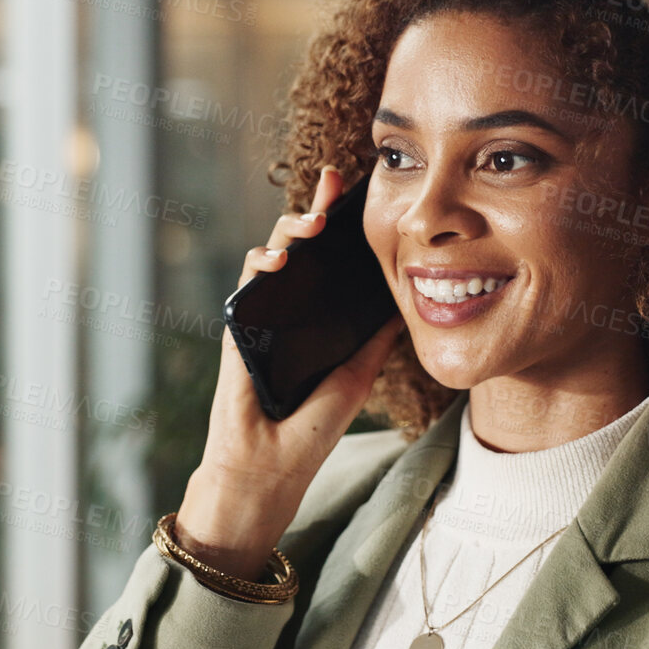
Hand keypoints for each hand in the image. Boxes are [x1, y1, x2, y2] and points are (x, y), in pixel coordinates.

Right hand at [174, 165, 405, 581]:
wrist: (271, 465)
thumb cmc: (312, 428)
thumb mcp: (358, 375)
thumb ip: (376, 338)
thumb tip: (410, 298)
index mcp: (319, 317)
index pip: (331, 261)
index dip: (342, 227)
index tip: (358, 193)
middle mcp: (290, 309)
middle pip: (302, 246)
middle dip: (316, 209)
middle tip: (333, 182)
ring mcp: (263, 313)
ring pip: (272, 253)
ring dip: (289, 230)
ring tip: (311, 224)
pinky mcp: (238, 324)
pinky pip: (246, 281)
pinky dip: (259, 263)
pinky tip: (278, 260)